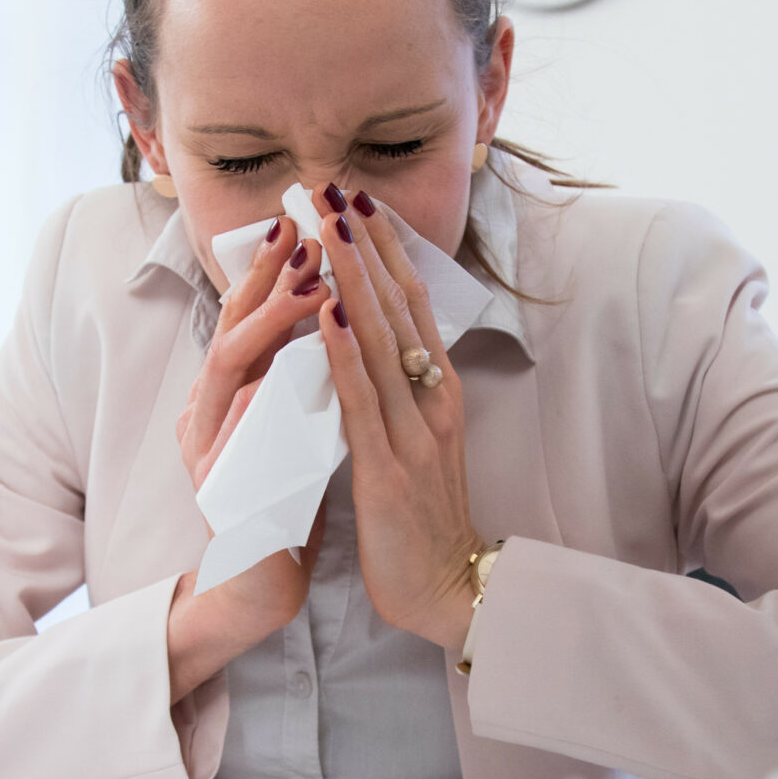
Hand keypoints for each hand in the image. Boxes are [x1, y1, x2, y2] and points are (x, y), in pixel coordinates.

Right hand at [166, 215, 329, 699]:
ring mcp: (208, 453)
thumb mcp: (296, 418)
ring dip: (265, 332)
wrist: (266, 576)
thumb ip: (299, 368)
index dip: (273, 269)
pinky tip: (270, 387)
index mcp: (228, 393)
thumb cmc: (286, 494)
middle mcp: (207, 414)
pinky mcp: (221, 496)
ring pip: (225, 378)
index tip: (308, 223)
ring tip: (303, 294)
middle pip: (229, 332)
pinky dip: (253, 414)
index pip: (248, 316)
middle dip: (264, 282)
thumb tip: (330, 308)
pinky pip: (233, 447)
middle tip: (301, 236)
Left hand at [310, 183, 483, 653]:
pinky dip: (343, 351)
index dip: (385, 253)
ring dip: (351, 278)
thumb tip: (368, 347)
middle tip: (336, 187)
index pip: (411, 306)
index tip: (357, 203)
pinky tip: (326, 312)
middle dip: (364, 246)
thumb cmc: (424, 522)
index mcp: (438, 393)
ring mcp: (413, 431)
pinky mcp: (388, 468)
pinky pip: (362, 399)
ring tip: (325, 227)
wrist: (452, 591)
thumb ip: (399, 396)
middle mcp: (431, 401)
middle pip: (398, 307)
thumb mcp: (418, 443)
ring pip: (380, 340)